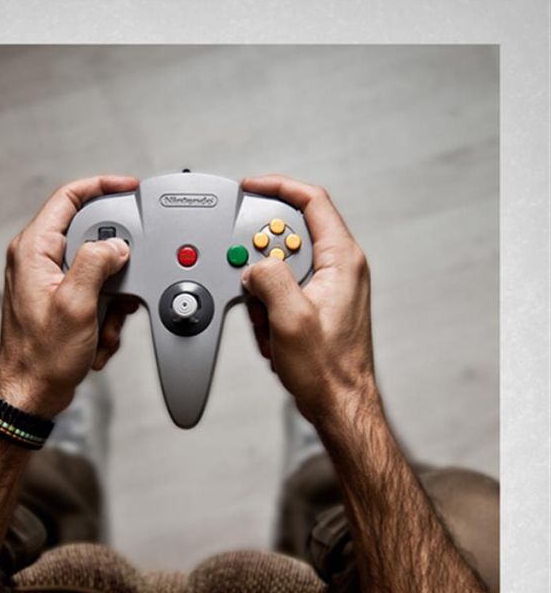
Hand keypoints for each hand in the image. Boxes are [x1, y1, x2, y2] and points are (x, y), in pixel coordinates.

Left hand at [0, 174, 139, 417]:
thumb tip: (117, 245)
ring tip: (104, 327)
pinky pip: (94, 297)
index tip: (129, 187)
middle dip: (116, 269)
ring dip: (112, 302)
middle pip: (91, 238)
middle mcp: (38, 260)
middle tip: (123, 290)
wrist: (32, 395)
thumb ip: (96, 263)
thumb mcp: (76, 304)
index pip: (69, 197)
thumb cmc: (42, 358)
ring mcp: (49, 282)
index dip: (102, 186)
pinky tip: (98, 340)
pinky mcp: (60, 303)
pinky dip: (104, 318)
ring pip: (98, 273)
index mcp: (34, 250)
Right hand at [240, 174, 377, 429]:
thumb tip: (254, 266)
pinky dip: (269, 311)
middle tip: (251, 288)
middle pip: (287, 239)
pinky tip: (273, 337)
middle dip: (260, 262)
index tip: (250, 187)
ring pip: (281, 269)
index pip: (311, 201)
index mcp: (342, 259)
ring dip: (262, 294)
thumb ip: (269, 278)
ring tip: (267, 326)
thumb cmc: (327, 370)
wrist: (339, 405)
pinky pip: (283, 294)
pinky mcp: (318, 307)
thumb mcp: (290, 319)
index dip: (278, 187)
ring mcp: (330, 288)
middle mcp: (340, 268)